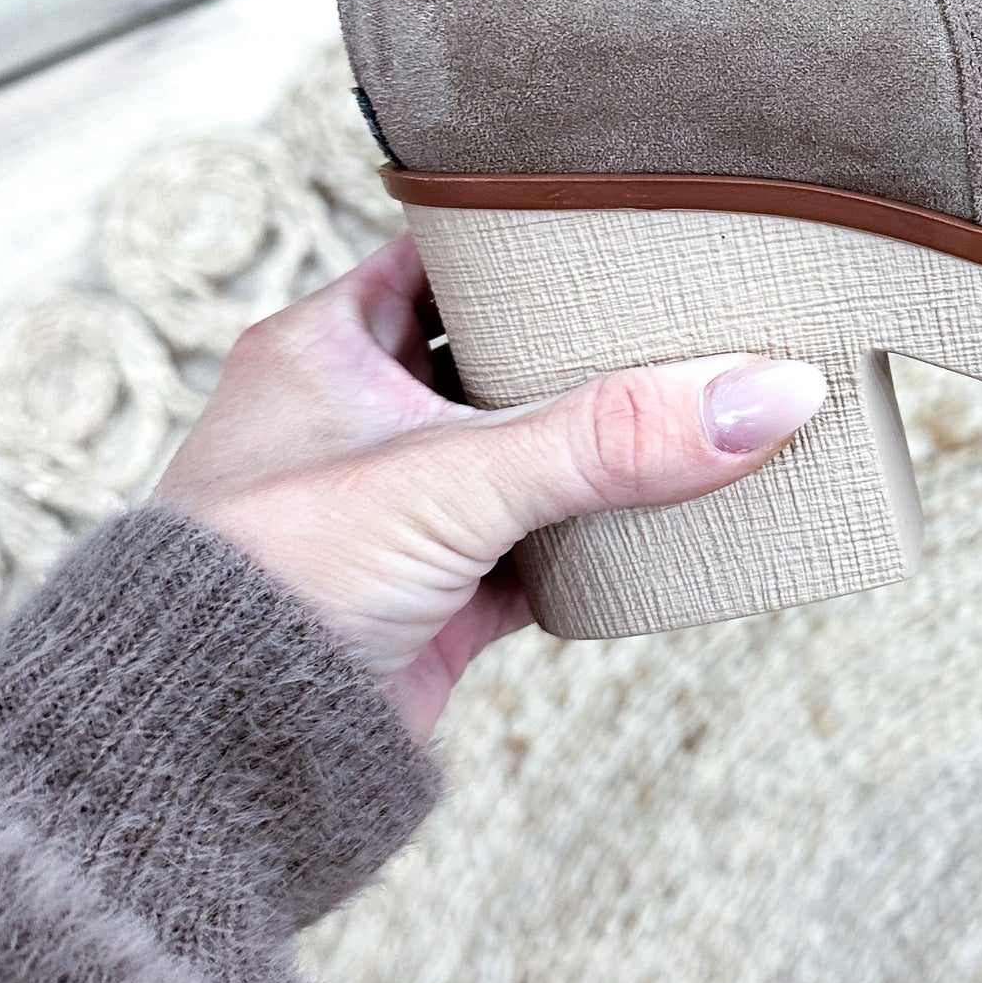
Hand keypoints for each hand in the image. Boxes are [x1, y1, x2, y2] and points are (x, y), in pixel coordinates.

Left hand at [158, 236, 824, 739]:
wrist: (215, 754)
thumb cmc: (274, 581)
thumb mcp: (457, 477)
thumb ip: (610, 437)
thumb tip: (766, 394)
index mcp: (325, 346)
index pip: (445, 258)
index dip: (529, 241)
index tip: (625, 227)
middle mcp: (354, 420)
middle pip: (499, 361)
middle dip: (586, 352)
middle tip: (687, 317)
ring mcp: (395, 514)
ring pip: (524, 462)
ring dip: (597, 454)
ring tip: (696, 411)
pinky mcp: (430, 601)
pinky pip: (535, 555)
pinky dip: (593, 548)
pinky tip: (663, 531)